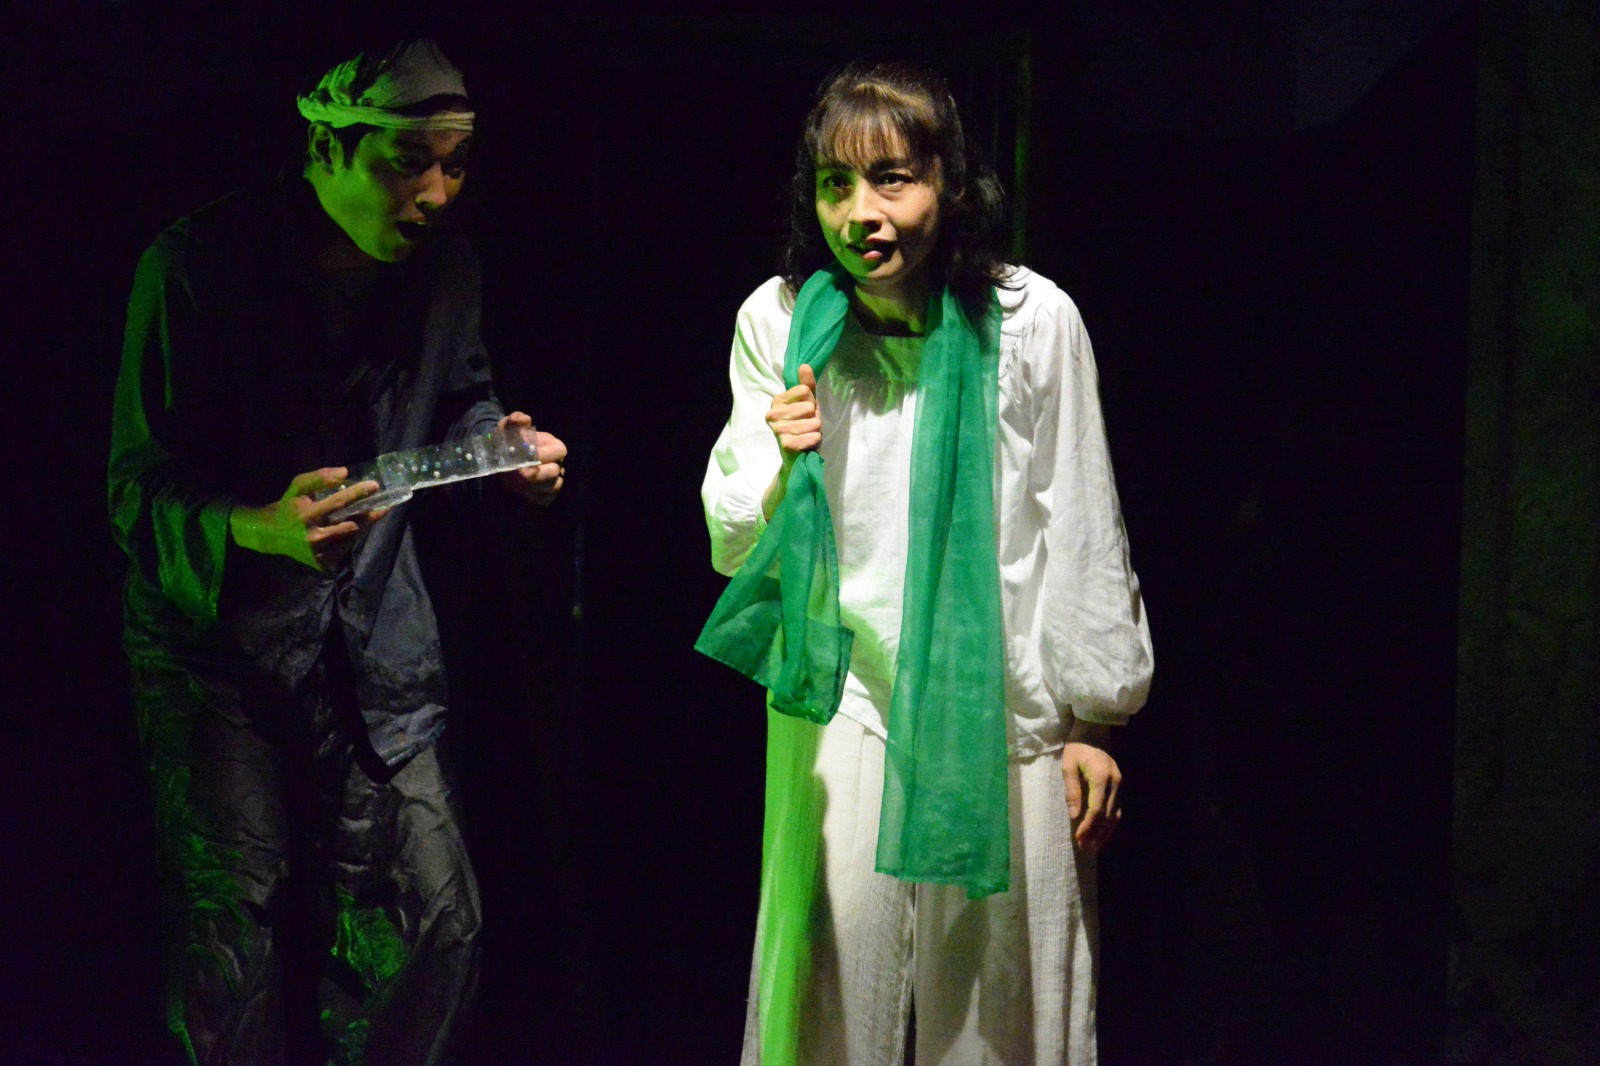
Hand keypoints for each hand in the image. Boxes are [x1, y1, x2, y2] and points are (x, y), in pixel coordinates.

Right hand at [228, 467, 383, 572]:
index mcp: (307, 515)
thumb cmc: (287, 507)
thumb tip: (345, 472)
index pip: (339, 502)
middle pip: (353, 524)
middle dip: (370, 513)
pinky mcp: (323, 564)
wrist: (270, 535)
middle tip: (381, 504)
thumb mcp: (298, 487)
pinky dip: (354, 536)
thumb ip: (319, 478)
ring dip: (365, 525)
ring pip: (353, 537)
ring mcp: (320, 553)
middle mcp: (315, 536)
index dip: (359, 493)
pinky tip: (358, 527)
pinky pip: (347, 548)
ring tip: (374, 514)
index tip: (375, 486)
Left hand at [496, 411, 565, 505]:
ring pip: (553, 486)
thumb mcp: (507, 428)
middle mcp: (556, 463)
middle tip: (521, 474)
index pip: (559, 451)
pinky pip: (546, 499)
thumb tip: (525, 419)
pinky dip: (534, 497)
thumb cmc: (507, 441)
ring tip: (519, 483)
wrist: (500, 459)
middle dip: (538, 474)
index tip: (526, 459)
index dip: (545, 456)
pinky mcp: (547, 494)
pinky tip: (523, 491)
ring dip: (534, 486)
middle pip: (557, 472)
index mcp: (552, 445)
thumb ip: (514, 421)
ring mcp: (553, 479)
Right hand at [761, 364, 820, 518]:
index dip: (811, 402)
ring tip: (808, 435)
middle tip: (807, 426)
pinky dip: (815, 440)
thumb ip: (807, 385)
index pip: (804, 390)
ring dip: (816, 430)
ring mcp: (777, 430)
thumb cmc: (804, 427)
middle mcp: (772, 414)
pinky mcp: (785, 445)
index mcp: (776, 401)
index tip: (806, 412)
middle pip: (809, 406)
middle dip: (814, 417)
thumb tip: (805, 366)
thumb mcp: (808, 403)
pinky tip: (809, 443)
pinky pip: (812, 436)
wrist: (800, 457)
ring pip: (813, 422)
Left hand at [1061, 720, 1122, 853]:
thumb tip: (1074, 816)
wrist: (1094, 729)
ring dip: (1106, 832)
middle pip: (1107, 815)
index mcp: (1101, 777)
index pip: (1096, 809)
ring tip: (1094, 845)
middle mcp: (1115, 783)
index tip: (1079, 839)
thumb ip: (1072, 791)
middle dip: (1096, 833)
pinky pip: (1117, 808)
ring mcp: (1119, 784)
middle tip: (1084, 847)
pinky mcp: (1119, 784)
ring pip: (1115, 814)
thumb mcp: (1068, 765)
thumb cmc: (1077, 746)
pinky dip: (1111, 822)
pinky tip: (1104, 832)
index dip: (1088, 826)